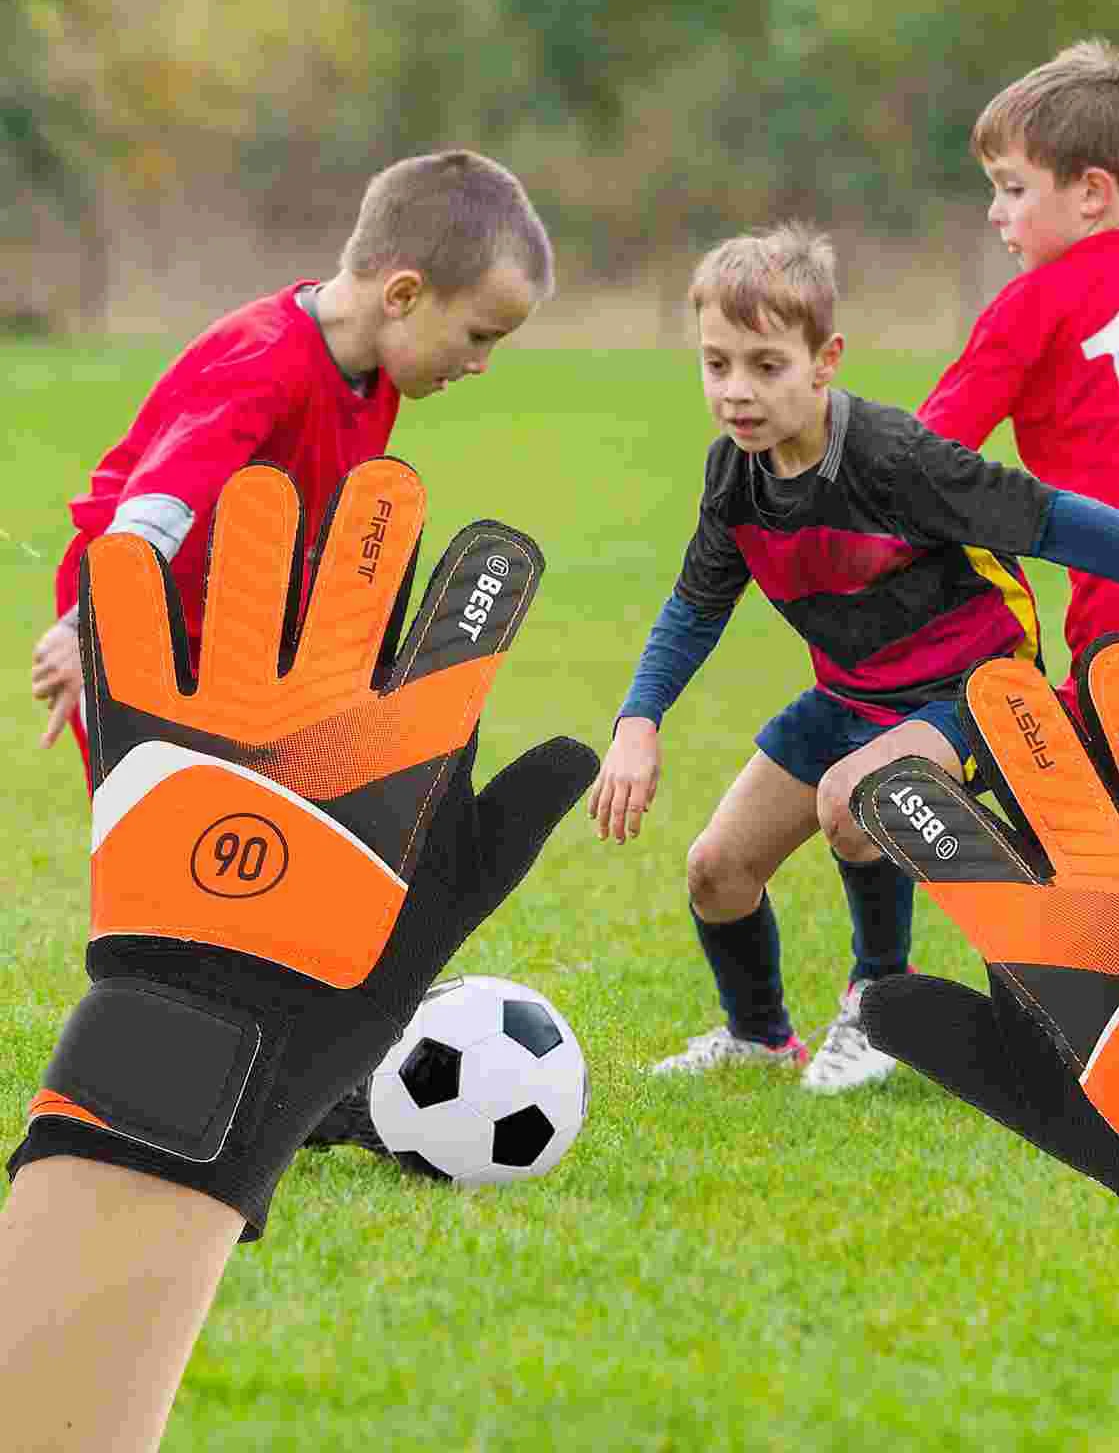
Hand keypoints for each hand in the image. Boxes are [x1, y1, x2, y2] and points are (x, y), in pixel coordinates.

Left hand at [8, 459, 597, 1235]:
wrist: (242, 1033)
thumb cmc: (372, 956)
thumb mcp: (471, 885)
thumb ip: (528, 802)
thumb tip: (581, 744)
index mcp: (416, 734)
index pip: (463, 618)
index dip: (475, 568)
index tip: (481, 542)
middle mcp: (336, 705)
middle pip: (361, 574)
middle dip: (376, 519)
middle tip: (379, 486)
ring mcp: (242, 712)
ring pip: (254, 576)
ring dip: (267, 526)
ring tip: (269, 492)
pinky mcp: (155, 736)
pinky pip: (137, 630)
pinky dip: (136, 584)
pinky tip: (140, 554)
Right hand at [30, 618, 82, 747]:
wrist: (86, 630)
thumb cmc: (83, 660)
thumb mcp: (79, 679)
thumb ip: (64, 695)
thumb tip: (49, 708)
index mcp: (75, 688)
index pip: (62, 715)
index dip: (53, 732)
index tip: (44, 746)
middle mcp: (63, 677)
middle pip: (37, 694)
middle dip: (43, 688)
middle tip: (57, 676)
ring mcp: (52, 663)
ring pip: (34, 677)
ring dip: (42, 672)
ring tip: (59, 662)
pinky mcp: (44, 650)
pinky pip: (35, 659)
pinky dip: (43, 655)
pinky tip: (56, 650)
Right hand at [588, 717, 660, 842]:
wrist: (635, 729)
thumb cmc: (650, 751)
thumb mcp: (655, 771)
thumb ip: (649, 792)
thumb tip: (643, 811)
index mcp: (640, 780)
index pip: (635, 808)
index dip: (634, 824)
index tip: (634, 835)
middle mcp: (623, 779)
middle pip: (618, 810)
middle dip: (617, 828)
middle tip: (619, 841)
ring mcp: (611, 776)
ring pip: (604, 804)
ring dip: (602, 822)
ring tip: (602, 836)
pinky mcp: (603, 772)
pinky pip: (596, 792)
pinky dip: (593, 805)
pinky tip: (593, 817)